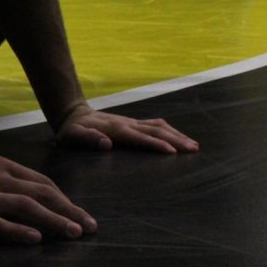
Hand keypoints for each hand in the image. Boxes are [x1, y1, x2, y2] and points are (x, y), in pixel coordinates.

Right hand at [0, 151, 96, 243]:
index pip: (39, 180)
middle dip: (68, 209)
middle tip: (89, 226)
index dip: (63, 197)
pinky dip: (18, 231)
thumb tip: (24, 188)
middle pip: (40, 193)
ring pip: (25, 207)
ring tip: (73, 233)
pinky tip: (35, 238)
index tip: (78, 211)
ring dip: (54, 220)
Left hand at [56, 105, 198, 153]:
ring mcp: (132, 122)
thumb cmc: (72, 131)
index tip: (172, 151)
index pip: (138, 137)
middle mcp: (127, 124)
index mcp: (115, 129)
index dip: (155, 144)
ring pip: (158, 126)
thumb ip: (87, 139)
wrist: (73, 115)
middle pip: (155, 130)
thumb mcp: (72, 136)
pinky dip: (170, 131)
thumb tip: (106, 144)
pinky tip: (180, 138)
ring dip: (177, 135)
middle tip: (193, 150)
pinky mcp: (134, 123)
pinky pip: (155, 125)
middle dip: (175, 139)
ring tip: (194, 146)